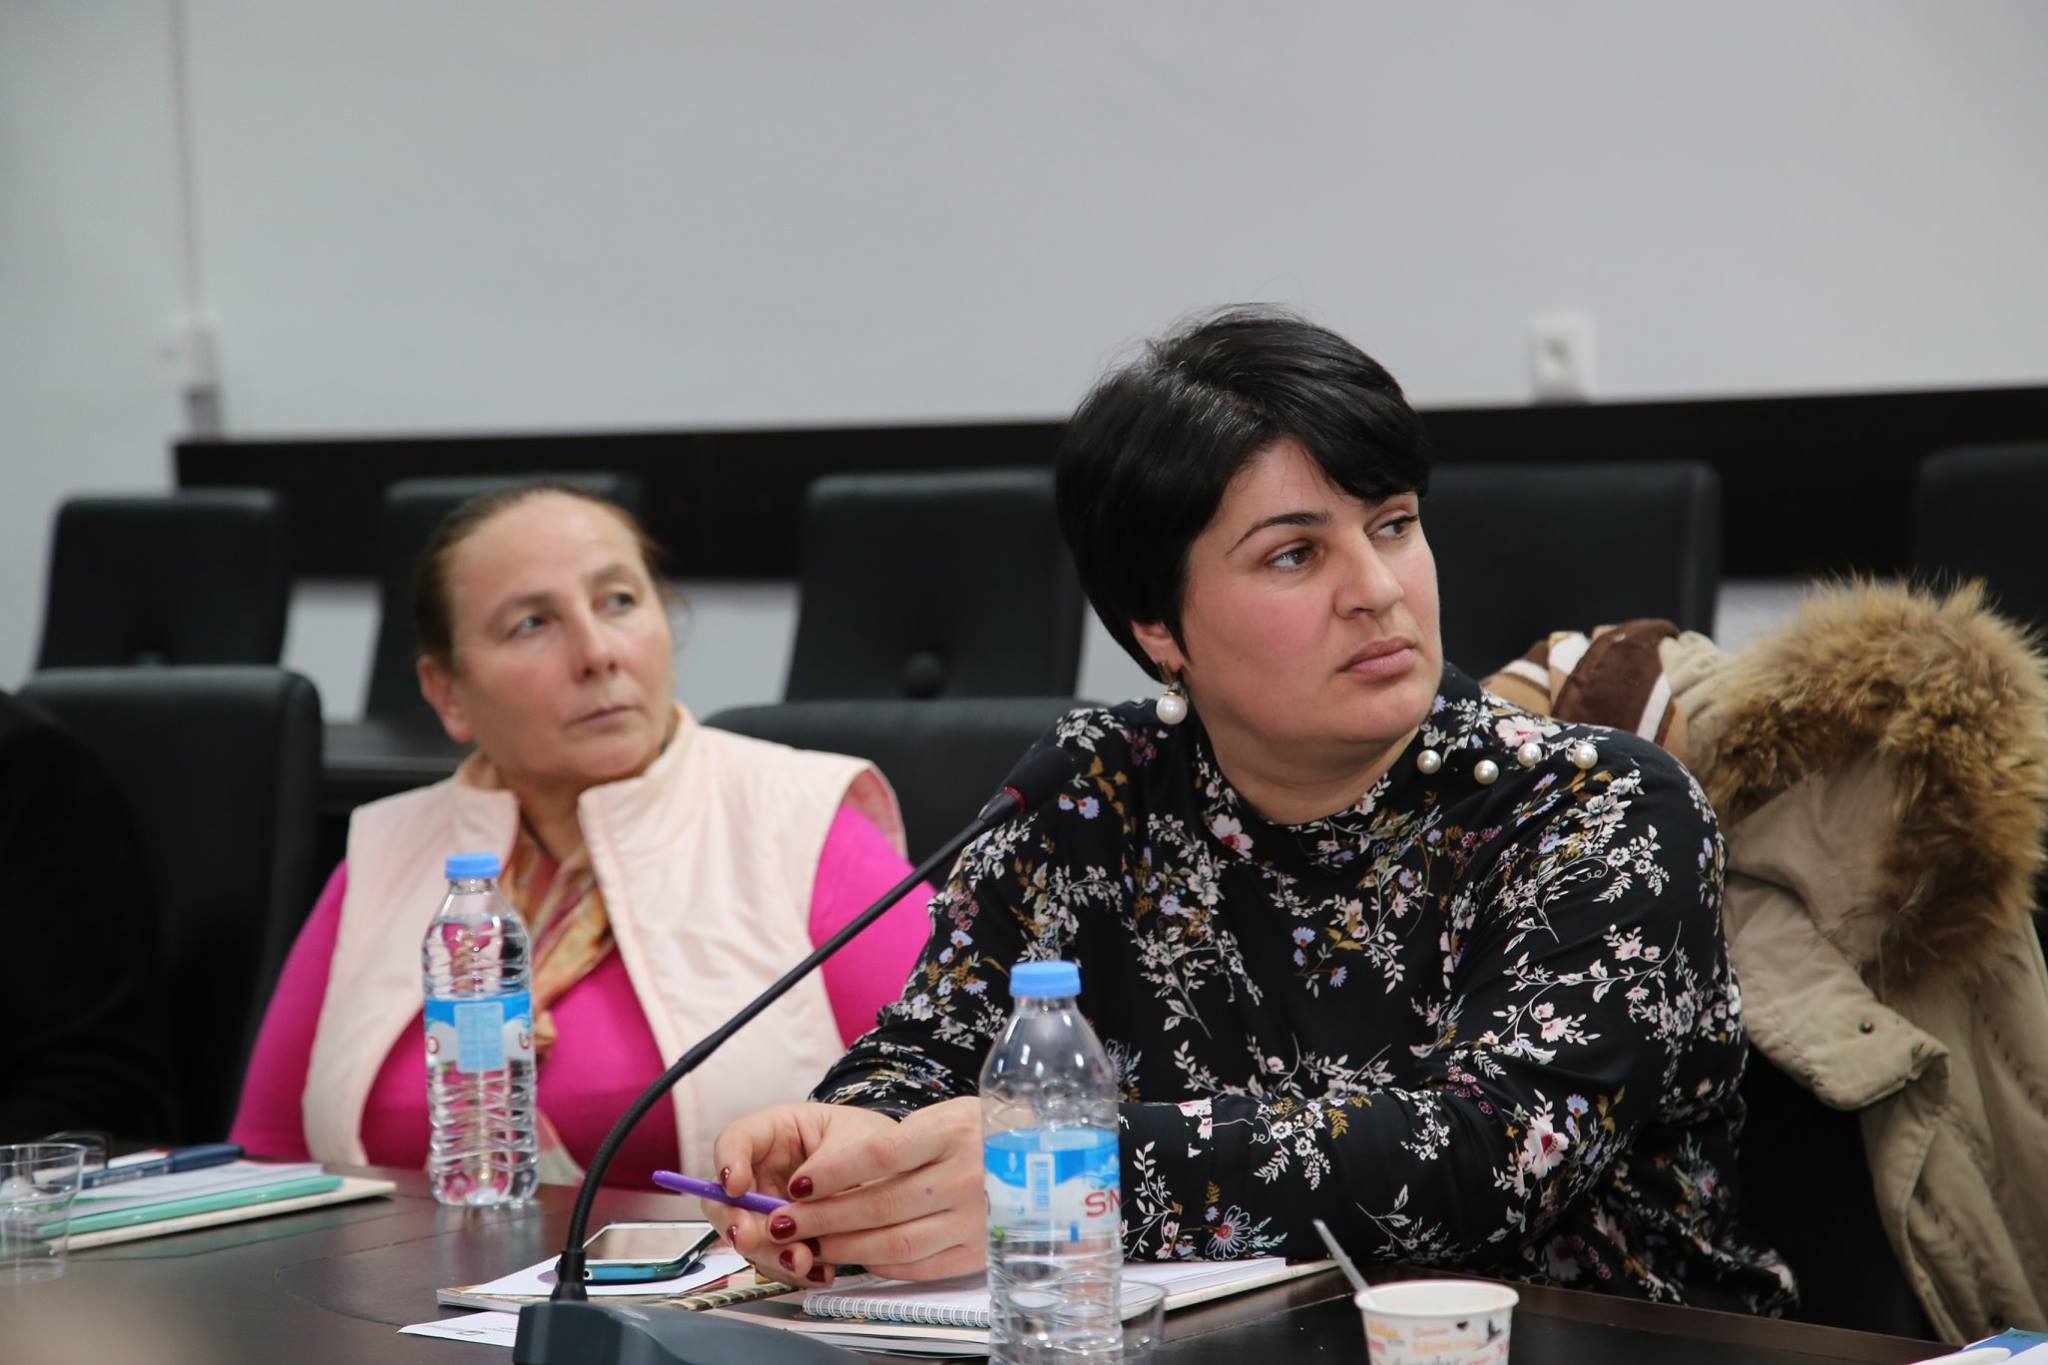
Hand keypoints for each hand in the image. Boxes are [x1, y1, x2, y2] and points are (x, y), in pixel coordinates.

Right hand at [713, 1101, 898, 1286]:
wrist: (899, 1172)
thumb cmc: (872, 1141)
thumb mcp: (859, 1140)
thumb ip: (829, 1166)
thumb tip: (799, 1193)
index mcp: (776, 1132)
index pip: (735, 1140)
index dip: (728, 1162)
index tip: (735, 1185)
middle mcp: (764, 1172)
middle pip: (728, 1200)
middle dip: (735, 1223)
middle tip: (749, 1239)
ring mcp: (772, 1208)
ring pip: (750, 1237)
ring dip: (769, 1254)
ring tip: (801, 1261)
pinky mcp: (789, 1238)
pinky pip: (779, 1259)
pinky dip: (796, 1271)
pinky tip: (819, 1272)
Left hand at [756, 1096, 986, 1283]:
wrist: (1054, 1161)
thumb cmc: (991, 1132)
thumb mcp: (952, 1114)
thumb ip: (902, 1141)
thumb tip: (835, 1172)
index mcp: (955, 1132)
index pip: (878, 1155)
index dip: (832, 1173)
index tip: (799, 1182)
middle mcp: (966, 1177)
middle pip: (878, 1204)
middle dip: (822, 1216)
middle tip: (786, 1220)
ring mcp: (975, 1220)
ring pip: (893, 1243)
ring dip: (843, 1245)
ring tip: (813, 1241)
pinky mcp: (979, 1253)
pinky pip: (919, 1266)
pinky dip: (880, 1265)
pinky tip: (858, 1256)